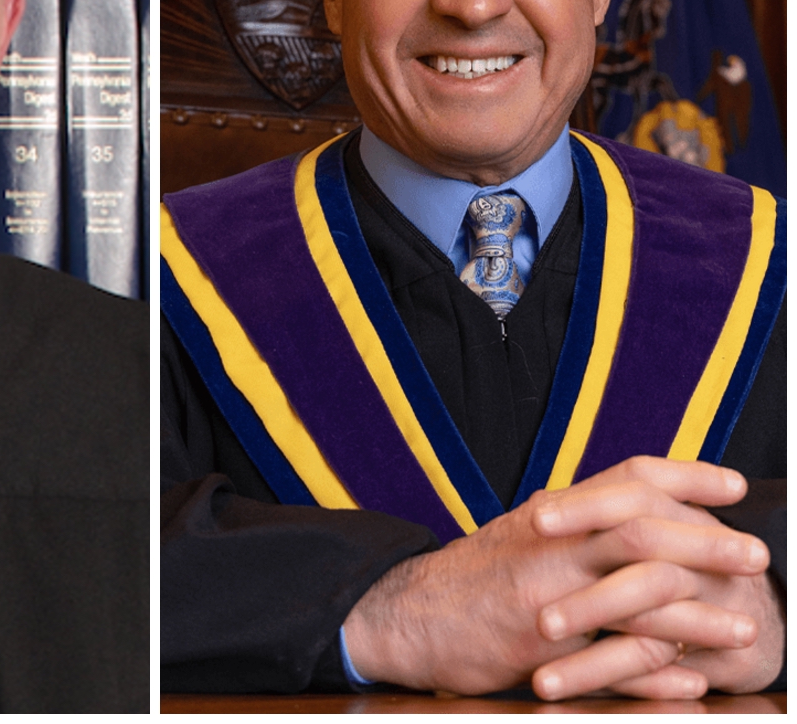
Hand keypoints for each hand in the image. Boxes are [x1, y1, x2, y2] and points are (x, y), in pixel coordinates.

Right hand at [342, 456, 768, 696]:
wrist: (403, 615)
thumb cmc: (470, 580)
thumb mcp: (523, 535)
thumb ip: (576, 525)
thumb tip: (633, 513)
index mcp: (552, 515)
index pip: (628, 477)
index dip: (687, 476)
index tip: (735, 486)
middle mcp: (549, 546)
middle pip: (641, 531)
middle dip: (708, 544)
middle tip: (757, 557)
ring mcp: (543, 595)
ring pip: (636, 599)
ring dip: (699, 617)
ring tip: (745, 631)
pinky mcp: (536, 646)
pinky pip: (610, 663)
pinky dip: (656, 674)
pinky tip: (692, 682)